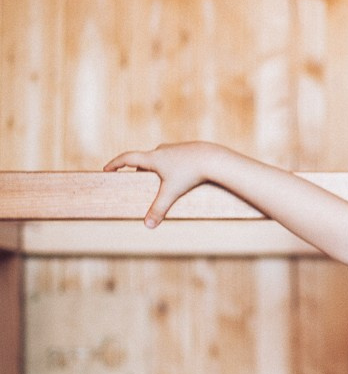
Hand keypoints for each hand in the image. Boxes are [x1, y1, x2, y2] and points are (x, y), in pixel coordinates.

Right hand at [104, 141, 222, 227]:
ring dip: (155, 168)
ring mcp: (175, 148)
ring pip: (160, 158)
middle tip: (135, 181)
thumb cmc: (191, 174)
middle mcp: (161, 150)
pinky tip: (178, 174)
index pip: (126, 158)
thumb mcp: (172, 192)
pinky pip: (174, 158)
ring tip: (158, 181)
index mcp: (152, 158)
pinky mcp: (188, 149)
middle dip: (138, 171)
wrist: (214, 159)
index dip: (115, 164)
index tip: (106, 169)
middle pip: (143, 160)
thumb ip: (159, 208)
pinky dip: (170, 166)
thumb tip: (148, 226)